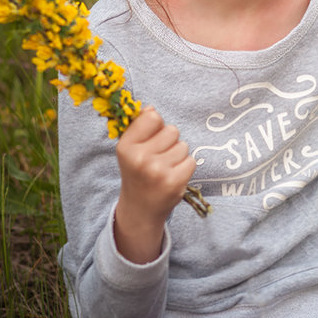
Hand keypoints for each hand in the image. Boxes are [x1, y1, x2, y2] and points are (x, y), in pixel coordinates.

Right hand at [113, 106, 196, 263]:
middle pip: (172, 130)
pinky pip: (191, 160)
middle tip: (158, 158)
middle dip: (169, 141)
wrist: (140, 209)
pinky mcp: (174, 182)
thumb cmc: (137, 173)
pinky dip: (185, 167)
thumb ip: (140, 127)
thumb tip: (151, 108)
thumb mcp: (130, 149)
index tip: (151, 138)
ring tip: (164, 168)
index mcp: (126, 146)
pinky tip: (173, 176)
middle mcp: (140, 158)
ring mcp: (158, 171)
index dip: (156, 126)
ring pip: (183, 146)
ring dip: (178, 155)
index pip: (153, 117)